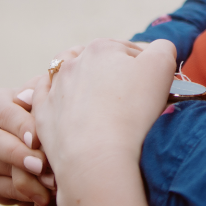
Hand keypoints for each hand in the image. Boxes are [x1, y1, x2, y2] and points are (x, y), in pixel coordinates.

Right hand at [0, 73, 58, 205]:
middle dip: (19, 155)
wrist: (47, 138)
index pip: (5, 113)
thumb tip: (31, 96)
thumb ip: (41, 94)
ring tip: (53, 184)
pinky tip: (45, 197)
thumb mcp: (47, 96)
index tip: (37, 138)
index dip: (22, 126)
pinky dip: (26, 194)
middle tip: (42, 165)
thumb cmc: (50, 109)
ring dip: (28, 180)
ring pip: (0, 170)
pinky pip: (3, 190)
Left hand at [33, 39, 176, 175]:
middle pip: (100, 63)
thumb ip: (163, 48)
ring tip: (100, 102)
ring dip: (84, 83)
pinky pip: (46, 99)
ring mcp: (54, 89)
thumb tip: (156, 50)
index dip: (145, 68)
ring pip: (70, 77)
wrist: (97, 157)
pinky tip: (69, 108)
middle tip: (129, 96)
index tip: (151, 87)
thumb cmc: (132, 109)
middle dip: (113, 74)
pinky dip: (57, 100)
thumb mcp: (162, 66)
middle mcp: (72, 63)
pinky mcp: (42, 114)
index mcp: (102, 48)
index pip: (130, 51)